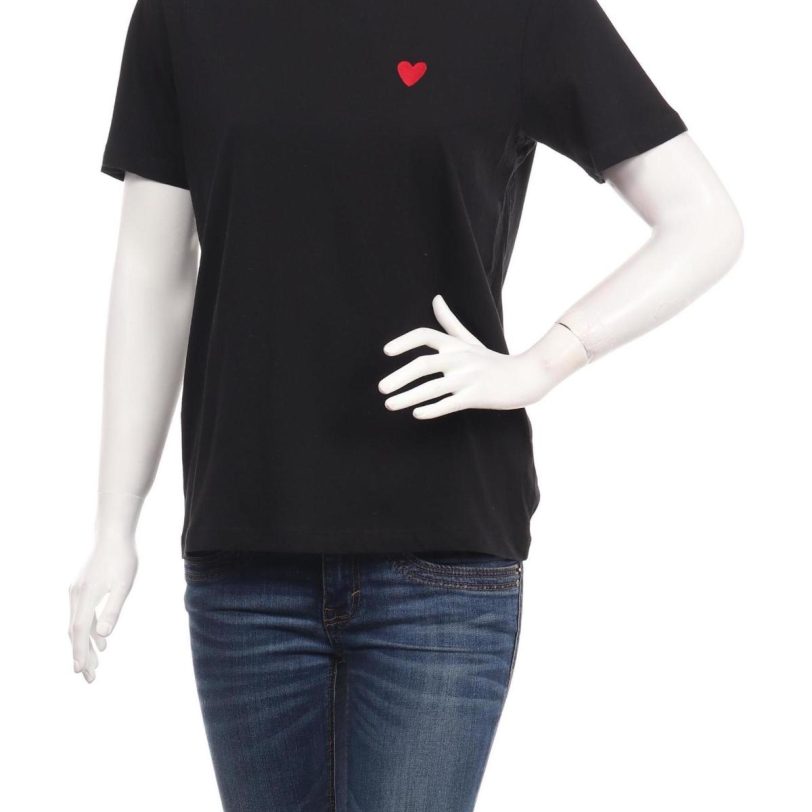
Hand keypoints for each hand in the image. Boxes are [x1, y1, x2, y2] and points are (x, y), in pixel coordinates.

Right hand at [68, 537, 137, 682]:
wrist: (113, 534)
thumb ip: (113, 609)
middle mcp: (76, 595)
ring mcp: (77, 591)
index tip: (80, 672)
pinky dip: (89, 629)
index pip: (79, 631)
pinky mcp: (82, 587)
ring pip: (78, 624)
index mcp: (86, 596)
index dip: (79, 652)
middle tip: (89, 677)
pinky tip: (101, 637)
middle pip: (75, 632)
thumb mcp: (124, 585)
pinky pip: (82, 614)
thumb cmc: (123, 558)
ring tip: (96, 662)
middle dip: (82, 655)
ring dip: (86, 644)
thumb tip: (104, 635)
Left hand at [378, 295, 555, 418]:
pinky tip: (416, 414)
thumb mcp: (469, 340)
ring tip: (389, 404)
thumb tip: (435, 298)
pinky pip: (449, 403)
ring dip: (408, 397)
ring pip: (432, 388)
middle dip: (399, 377)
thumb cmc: (492, 360)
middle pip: (423, 365)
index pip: (425, 335)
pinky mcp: (477, 396)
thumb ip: (449, 322)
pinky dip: (432, 409)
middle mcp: (459, 359)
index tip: (386, 352)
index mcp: (455, 345)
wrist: (526, 376)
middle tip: (381, 388)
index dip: (404, 342)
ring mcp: (468, 378)